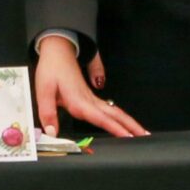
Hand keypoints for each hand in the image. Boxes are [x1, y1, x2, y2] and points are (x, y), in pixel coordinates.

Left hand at [34, 33, 148, 138]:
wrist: (58, 52)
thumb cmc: (52, 69)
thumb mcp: (43, 91)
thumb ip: (48, 113)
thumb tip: (52, 132)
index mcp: (79, 101)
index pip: (101, 118)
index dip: (115, 129)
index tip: (129, 137)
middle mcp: (89, 100)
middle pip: (115, 114)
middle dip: (131, 126)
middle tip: (146, 137)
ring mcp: (92, 98)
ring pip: (115, 111)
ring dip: (129, 122)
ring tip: (142, 133)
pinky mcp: (90, 97)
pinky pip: (109, 109)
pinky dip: (120, 117)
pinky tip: (124, 123)